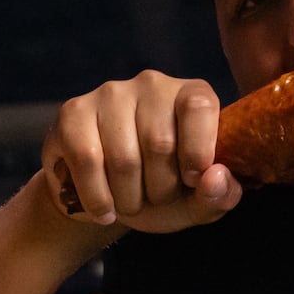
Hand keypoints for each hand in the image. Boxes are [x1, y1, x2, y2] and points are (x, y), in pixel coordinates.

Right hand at [40, 71, 242, 231]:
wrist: (105, 197)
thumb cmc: (159, 190)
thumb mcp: (196, 202)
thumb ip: (220, 195)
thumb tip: (216, 177)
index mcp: (191, 94)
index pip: (199, 107)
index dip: (198, 151)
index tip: (191, 181)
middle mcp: (151, 84)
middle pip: (159, 143)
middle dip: (160, 189)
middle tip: (154, 199)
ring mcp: (109, 93)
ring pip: (123, 158)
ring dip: (128, 199)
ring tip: (129, 204)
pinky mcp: (73, 112)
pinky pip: (87, 161)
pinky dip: (97, 198)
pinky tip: (104, 208)